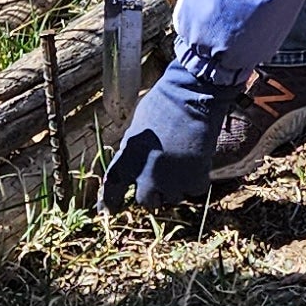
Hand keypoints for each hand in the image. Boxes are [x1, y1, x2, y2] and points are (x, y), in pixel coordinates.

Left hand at [98, 53, 230, 213]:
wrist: (194, 95)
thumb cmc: (163, 103)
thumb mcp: (138, 127)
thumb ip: (133, 151)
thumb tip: (135, 166)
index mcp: (129, 156)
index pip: (113, 187)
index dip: (110, 201)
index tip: (109, 210)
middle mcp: (148, 173)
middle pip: (146, 201)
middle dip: (152, 195)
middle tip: (159, 184)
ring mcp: (172, 178)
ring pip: (172, 198)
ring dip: (175, 189)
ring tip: (180, 169)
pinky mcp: (195, 177)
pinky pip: (194, 190)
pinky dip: (195, 182)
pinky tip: (196, 167)